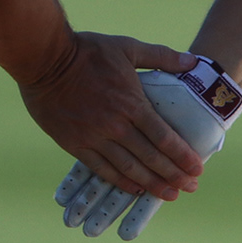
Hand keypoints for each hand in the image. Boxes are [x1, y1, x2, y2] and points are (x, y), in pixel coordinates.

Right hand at [19, 32, 202, 201]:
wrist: (44, 59)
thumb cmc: (87, 50)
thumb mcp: (127, 47)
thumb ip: (162, 56)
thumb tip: (193, 62)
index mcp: (132, 103)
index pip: (164, 137)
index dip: (182, 156)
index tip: (197, 169)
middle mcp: (116, 125)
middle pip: (151, 157)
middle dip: (174, 175)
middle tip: (190, 188)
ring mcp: (94, 137)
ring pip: (129, 168)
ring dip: (151, 184)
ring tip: (169, 195)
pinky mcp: (75, 144)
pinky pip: (102, 169)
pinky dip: (120, 182)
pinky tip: (135, 189)